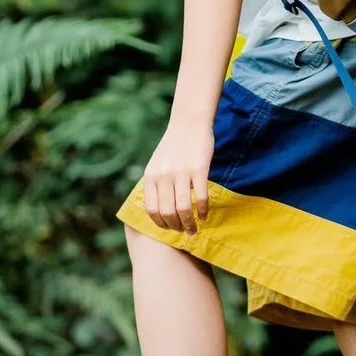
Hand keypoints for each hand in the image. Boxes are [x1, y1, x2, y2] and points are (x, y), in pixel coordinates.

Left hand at [143, 119, 212, 233]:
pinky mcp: (199, 169)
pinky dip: (203, 211)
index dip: (160, 224)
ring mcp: (181, 173)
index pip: (152, 210)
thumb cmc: (174, 146)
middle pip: (168, 212)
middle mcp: (163, 176)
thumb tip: (158, 210)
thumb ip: (156, 184)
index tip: (169, 229)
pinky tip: (205, 216)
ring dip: (190, 224)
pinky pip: (200, 197)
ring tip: (195, 229)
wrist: (188, 123)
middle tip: (185, 232)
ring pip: (183, 208)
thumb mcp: (157, 164)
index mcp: (150, 176)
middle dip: (176, 228)